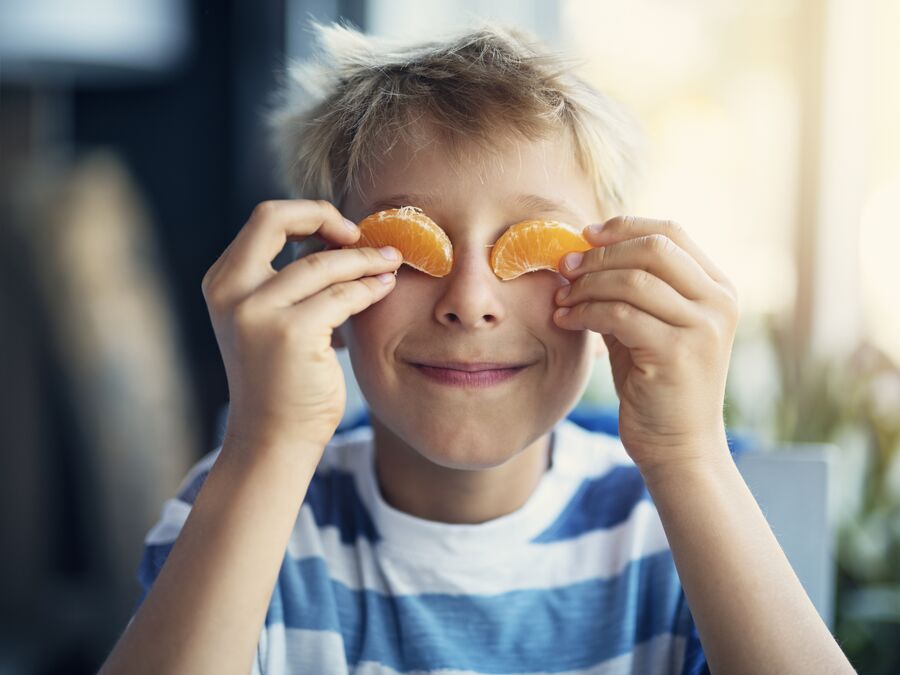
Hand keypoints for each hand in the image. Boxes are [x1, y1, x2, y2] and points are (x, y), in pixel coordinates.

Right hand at [201, 200, 401, 452]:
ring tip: (391, 263)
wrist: (273, 439)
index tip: (343, 232)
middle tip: (363, 235)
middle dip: (325, 216)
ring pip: (323, 262)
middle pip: (275, 218)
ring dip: (365, 260)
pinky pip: (343, 295)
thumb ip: (291, 280)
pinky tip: (385, 288)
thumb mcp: (270, 320)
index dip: (308, 215)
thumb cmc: (281, 380)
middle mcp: (231, 291)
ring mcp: (256, 312)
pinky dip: (370, 288)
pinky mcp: (290, 333)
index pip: (264, 220)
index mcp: (223, 282)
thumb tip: (343, 239)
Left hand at [553, 216, 738, 471]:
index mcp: (717, 288)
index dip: (624, 227)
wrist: (678, 446)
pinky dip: (585, 312)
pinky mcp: (678, 353)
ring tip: (561, 299)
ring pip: (633, 280)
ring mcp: (703, 327)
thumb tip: (583, 249)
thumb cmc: (656, 384)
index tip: (584, 235)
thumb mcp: (648, 325)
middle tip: (565, 267)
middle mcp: (718, 302)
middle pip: (654, 248)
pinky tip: (565, 320)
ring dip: (587, 285)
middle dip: (601, 254)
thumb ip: (630, 288)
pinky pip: (620, 314)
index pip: (671, 232)